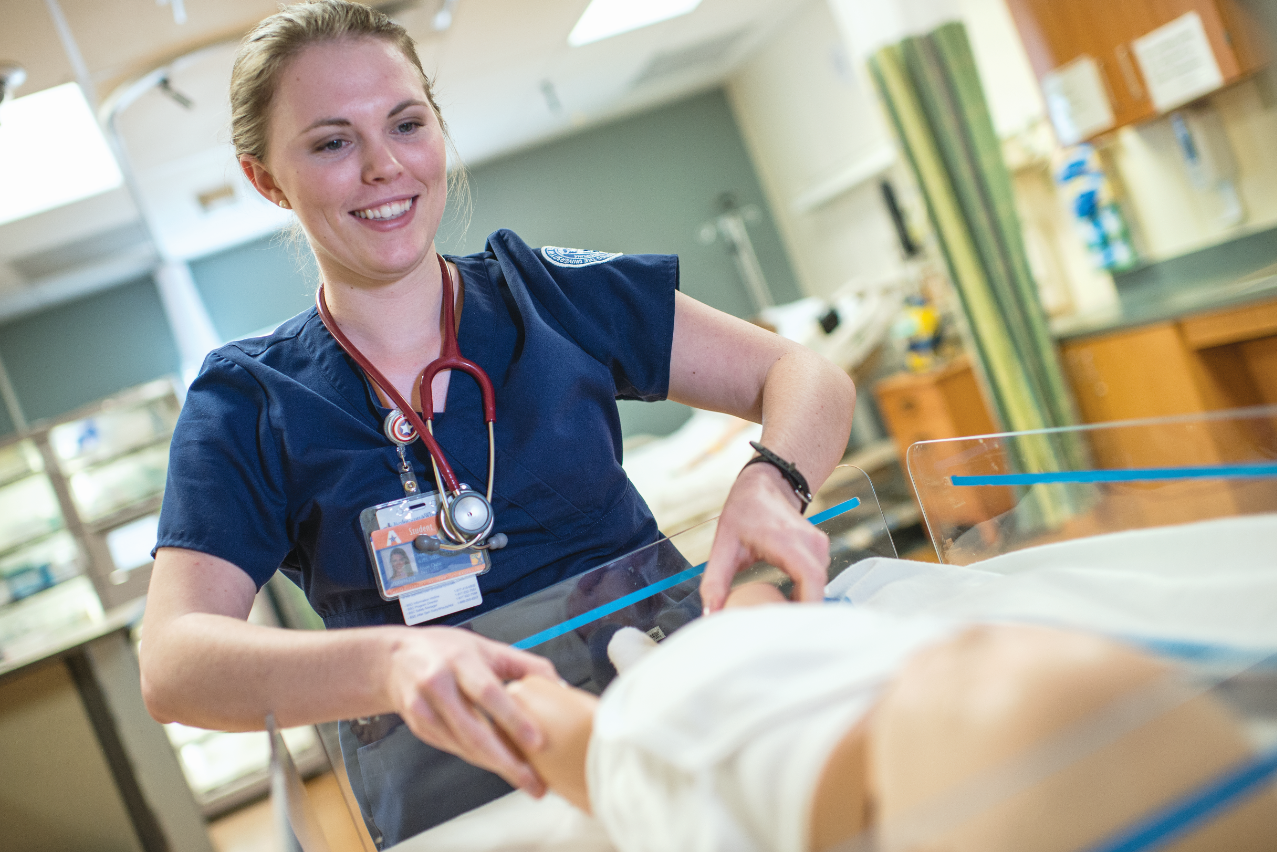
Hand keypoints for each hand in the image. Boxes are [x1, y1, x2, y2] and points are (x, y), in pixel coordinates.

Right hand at [384, 627, 558, 793]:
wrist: (396, 658)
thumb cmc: (447, 651)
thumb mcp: (488, 647)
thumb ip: (525, 664)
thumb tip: (559, 686)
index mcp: (461, 660)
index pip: (489, 692)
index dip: (513, 719)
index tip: (536, 742)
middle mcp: (439, 683)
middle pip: (474, 730)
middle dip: (506, 761)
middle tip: (533, 782)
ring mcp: (424, 707)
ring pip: (463, 746)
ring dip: (495, 765)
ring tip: (525, 780)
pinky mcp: (418, 726)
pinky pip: (454, 748)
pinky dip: (478, 758)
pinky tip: (497, 764)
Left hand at [700, 462, 829, 612]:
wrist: (764, 486)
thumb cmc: (743, 512)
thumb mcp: (723, 546)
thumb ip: (715, 582)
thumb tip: (710, 614)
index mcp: (786, 540)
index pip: (810, 577)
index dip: (807, 605)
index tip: (790, 626)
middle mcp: (810, 542)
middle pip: (818, 587)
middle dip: (802, 612)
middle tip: (779, 632)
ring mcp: (819, 544)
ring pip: (819, 585)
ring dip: (803, 604)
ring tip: (780, 620)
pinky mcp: (820, 549)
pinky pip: (818, 579)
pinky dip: (805, 594)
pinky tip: (786, 604)